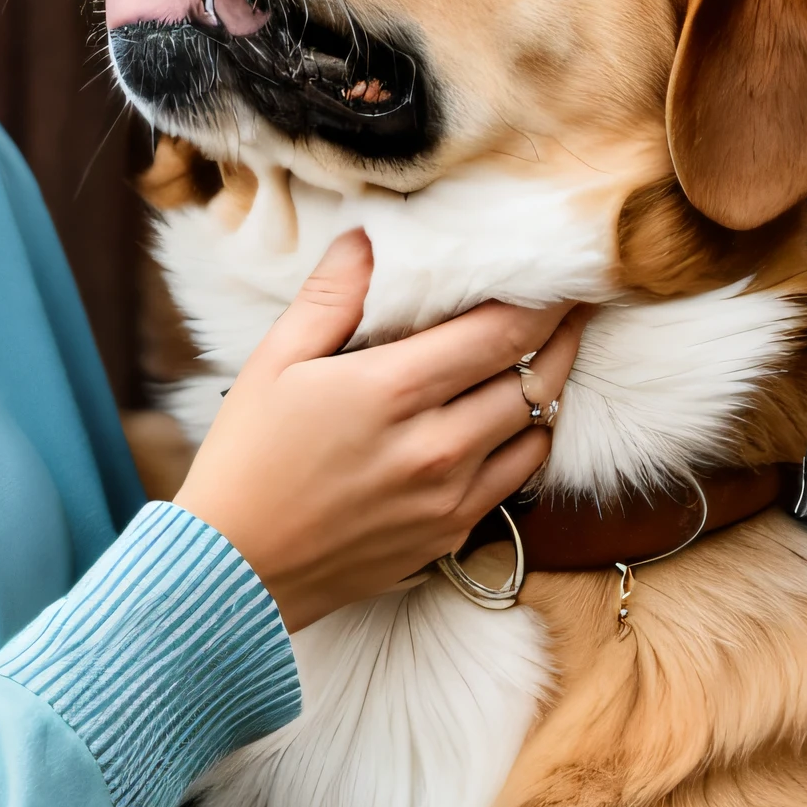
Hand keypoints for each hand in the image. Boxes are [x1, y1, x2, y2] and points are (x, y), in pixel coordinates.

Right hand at [173, 233, 587, 631]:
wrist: (235, 570)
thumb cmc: (247, 460)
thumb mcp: (274, 363)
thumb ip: (332, 295)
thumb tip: (371, 236)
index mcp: (392, 390)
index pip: (503, 331)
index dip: (545, 297)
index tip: (561, 273)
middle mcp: (435, 445)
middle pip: (535, 377)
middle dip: (560, 334)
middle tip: (572, 305)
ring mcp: (449, 496)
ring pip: (535, 429)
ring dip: (547, 389)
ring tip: (546, 357)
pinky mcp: (450, 534)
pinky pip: (516, 478)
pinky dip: (524, 442)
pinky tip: (509, 420)